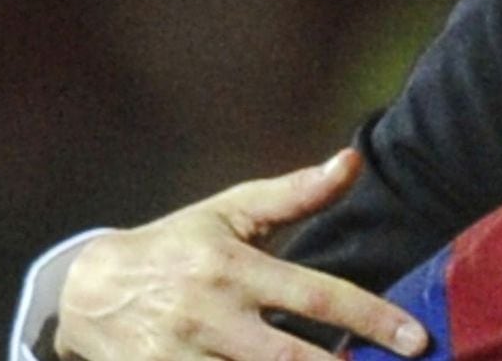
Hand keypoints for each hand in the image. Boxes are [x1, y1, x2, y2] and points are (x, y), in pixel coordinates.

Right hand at [54, 149, 427, 360]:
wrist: (86, 290)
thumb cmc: (177, 244)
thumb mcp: (231, 211)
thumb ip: (296, 194)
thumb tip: (352, 161)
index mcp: (234, 268)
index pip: (316, 295)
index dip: (371, 318)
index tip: (415, 339)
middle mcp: (208, 316)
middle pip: (286, 357)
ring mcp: (180, 357)